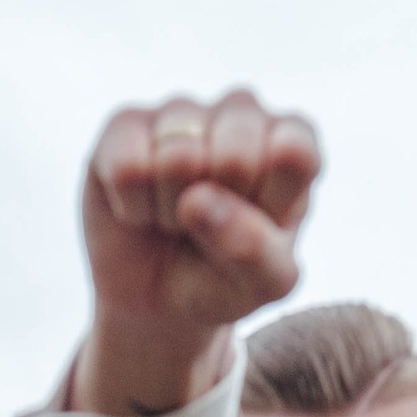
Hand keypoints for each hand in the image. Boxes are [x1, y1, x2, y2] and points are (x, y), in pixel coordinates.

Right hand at [74, 89, 322, 416]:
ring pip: (177, 158)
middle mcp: (240, 113)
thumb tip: (196, 200)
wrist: (158, 304)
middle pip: (235, 154)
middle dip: (217, 212)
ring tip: (175, 219)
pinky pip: (127, 167)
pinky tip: (140, 209)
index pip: (293, 153)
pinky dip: (132, 208)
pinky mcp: (124, 125)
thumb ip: (254, 249)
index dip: (269, 206)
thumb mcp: (262, 285)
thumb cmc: (223, 281)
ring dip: (171, 212)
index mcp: (292, 141)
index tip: (256, 228)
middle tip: (209, 226)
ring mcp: (181, 113)